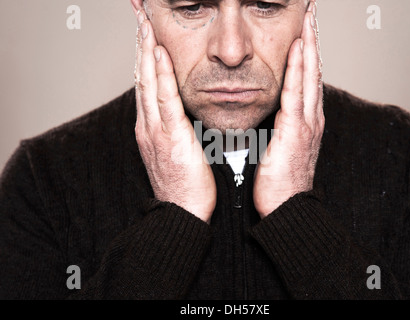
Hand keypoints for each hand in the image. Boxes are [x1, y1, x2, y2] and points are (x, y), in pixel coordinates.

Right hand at [134, 11, 216, 222]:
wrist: (182, 213)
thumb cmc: (185, 185)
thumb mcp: (178, 152)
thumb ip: (177, 130)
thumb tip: (182, 115)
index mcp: (152, 128)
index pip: (147, 86)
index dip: (145, 59)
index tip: (147, 36)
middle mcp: (148, 125)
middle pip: (142, 78)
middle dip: (141, 46)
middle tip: (139, 19)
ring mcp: (155, 130)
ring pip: (148, 83)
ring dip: (146, 51)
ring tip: (145, 24)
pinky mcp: (169, 137)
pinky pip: (164, 100)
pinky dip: (159, 75)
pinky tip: (157, 54)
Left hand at [253, 2, 323, 217]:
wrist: (285, 207)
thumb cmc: (280, 180)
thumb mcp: (281, 147)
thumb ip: (280, 126)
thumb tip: (273, 113)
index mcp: (304, 120)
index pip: (306, 78)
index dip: (306, 52)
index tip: (302, 30)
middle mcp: (310, 117)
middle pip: (313, 70)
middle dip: (312, 39)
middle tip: (311, 13)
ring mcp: (306, 123)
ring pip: (309, 76)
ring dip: (309, 45)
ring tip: (308, 19)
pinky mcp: (295, 131)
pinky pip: (297, 94)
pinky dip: (299, 70)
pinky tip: (298, 49)